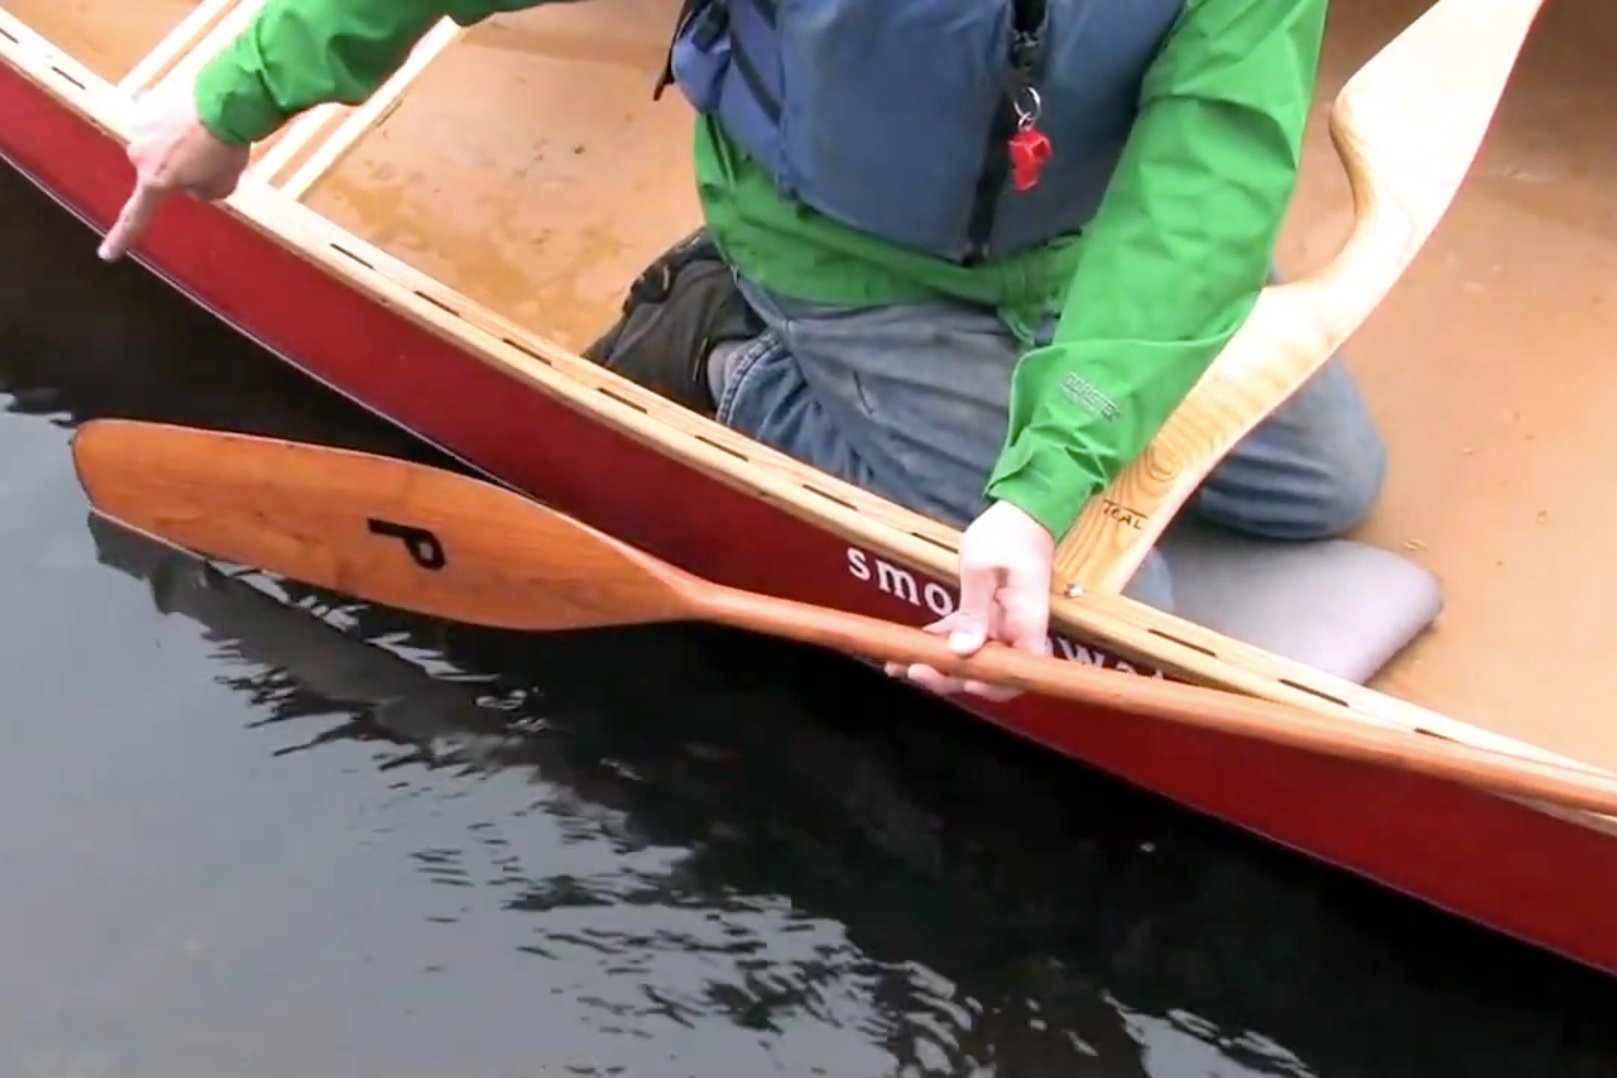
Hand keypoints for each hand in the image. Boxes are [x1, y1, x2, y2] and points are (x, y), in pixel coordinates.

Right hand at [98, 75, 250, 261]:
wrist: (225, 100)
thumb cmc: (224, 148)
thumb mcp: (223, 185)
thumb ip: (203, 192)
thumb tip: (190, 183)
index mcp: (155, 182)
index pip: (136, 217)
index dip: (122, 237)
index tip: (107, 254)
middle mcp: (138, 155)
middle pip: (157, 170)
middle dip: (179, 167)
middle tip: (211, 156)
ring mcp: (139, 126)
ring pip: (159, 142)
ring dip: (178, 139)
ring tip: (208, 130)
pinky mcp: (146, 102)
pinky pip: (162, 116)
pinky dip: (178, 117)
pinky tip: (197, 111)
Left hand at [885, 499, 1053, 700]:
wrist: (1021, 511)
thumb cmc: (1007, 534)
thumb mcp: (982, 569)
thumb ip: (973, 611)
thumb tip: (962, 650)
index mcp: (1026, 623)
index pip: (1015, 673)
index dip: (987, 686)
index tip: (954, 679)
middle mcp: (1017, 632)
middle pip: (989, 672)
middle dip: (950, 678)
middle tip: (913, 669)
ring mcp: (1003, 625)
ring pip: (972, 658)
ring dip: (938, 663)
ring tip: (898, 664)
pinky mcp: (988, 616)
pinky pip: (964, 637)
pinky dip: (939, 642)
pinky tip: (911, 644)